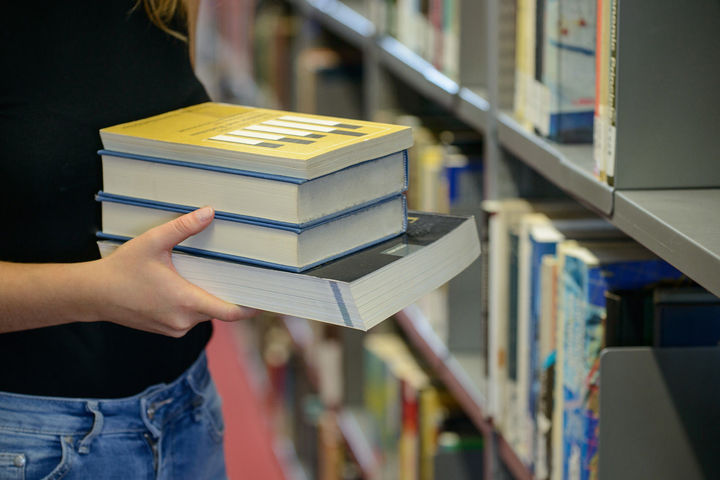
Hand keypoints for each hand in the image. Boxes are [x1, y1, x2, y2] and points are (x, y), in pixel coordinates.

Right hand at [94, 206, 255, 336]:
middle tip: (239, 275)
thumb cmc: (122, 269)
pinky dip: (192, 304)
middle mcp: (183, 321)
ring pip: (203, 314)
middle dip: (227, 294)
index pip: (230, 312)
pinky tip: (186, 286)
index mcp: (186, 302)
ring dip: (207, 297)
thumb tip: (209, 212)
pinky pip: (188, 318)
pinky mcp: (165, 330)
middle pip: (218, 309)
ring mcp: (174, 328)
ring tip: (207, 276)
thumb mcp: (152, 242)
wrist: (93, 295)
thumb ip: (183, 227)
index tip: (266, 300)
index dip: (251, 308)